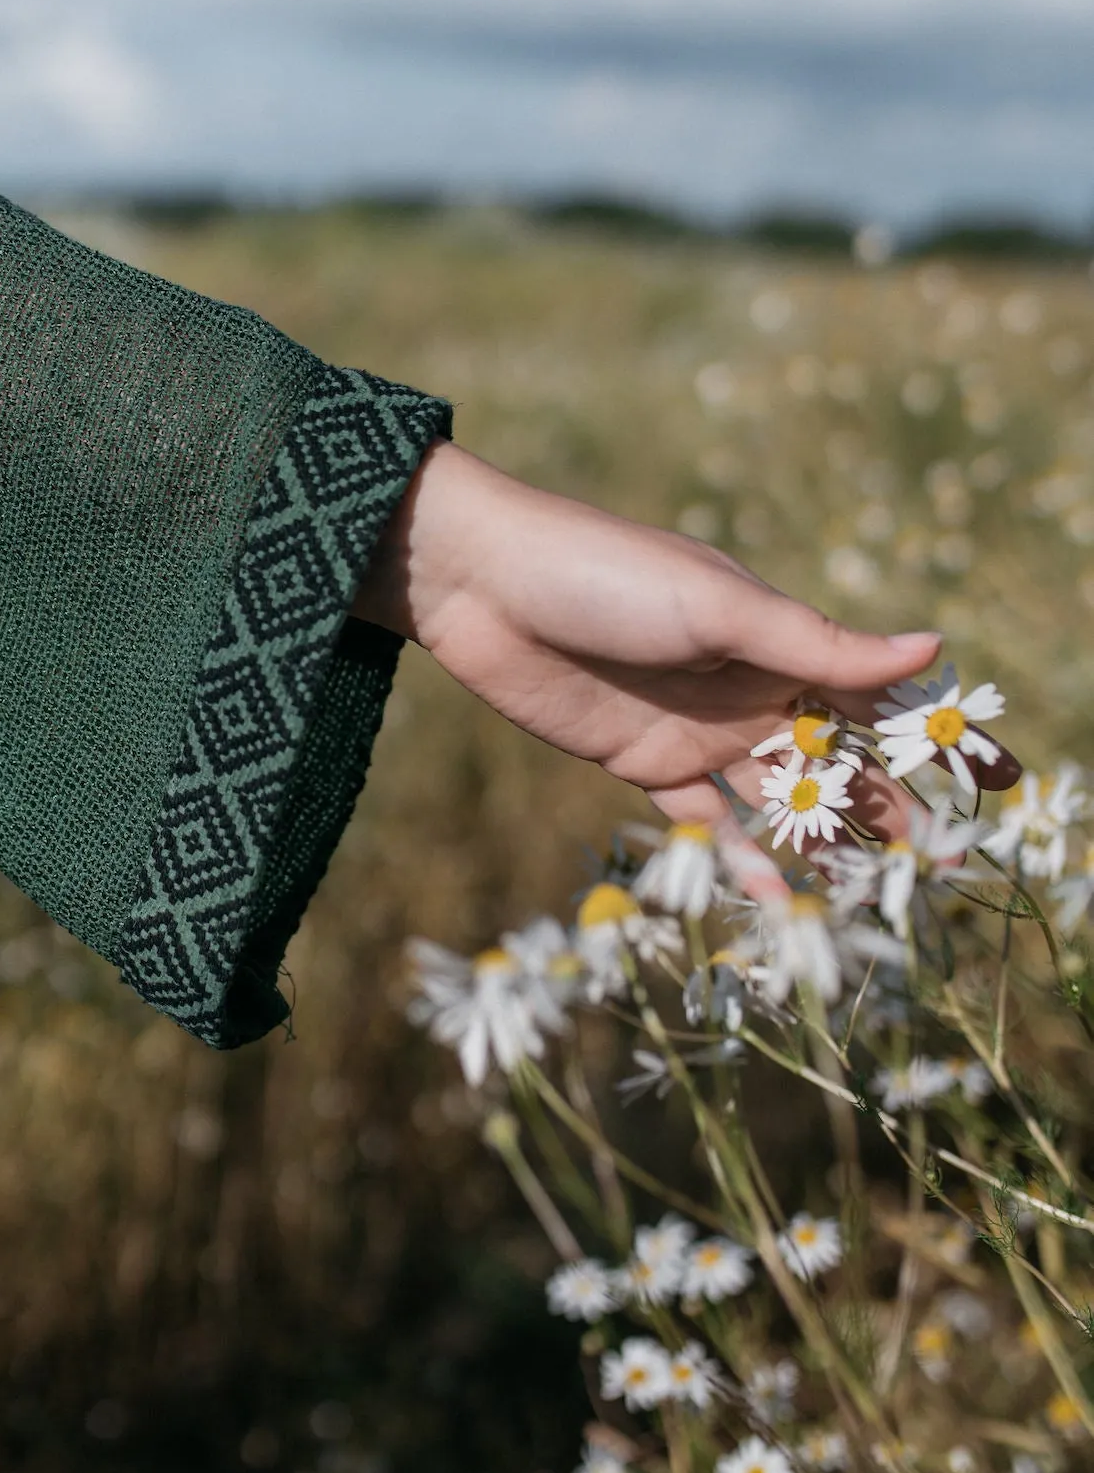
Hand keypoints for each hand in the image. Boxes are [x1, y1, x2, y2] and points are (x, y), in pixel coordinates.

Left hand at [353, 441, 1016, 831]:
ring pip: (776, 798)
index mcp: (780, 636)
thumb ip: (817, 645)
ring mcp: (699, 727)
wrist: (482, 584)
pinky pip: (706, 820)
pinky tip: (776, 900)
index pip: (871, 696)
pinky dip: (740, 858)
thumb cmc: (605, 572)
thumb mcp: (719, 607)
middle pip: (832, 758)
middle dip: (884, 807)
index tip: (990, 781)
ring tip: (868, 897)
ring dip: (819, 843)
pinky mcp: (641, 762)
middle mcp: (750, 684)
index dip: (928, 737)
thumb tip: (932, 652)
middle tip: (936, 866)